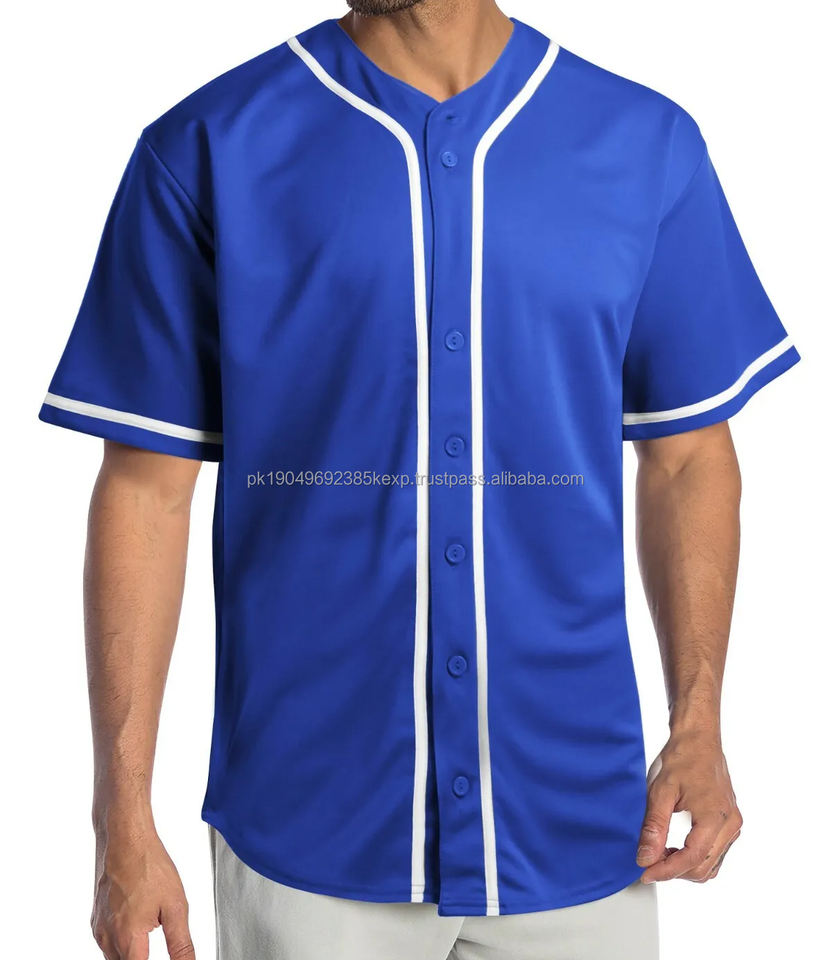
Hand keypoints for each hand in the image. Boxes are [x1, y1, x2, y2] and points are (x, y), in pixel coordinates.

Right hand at [91, 825, 194, 959]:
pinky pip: (107, 943)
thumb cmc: (149, 865)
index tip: (168, 958)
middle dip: (142, 959)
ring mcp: (99, 928)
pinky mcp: (95, 918)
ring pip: (113, 957)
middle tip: (157, 939)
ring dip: (132, 955)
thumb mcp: (175, 906)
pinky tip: (136, 929)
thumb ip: (181, 943)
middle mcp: (107, 937)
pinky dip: (121, 944)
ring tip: (149, 935)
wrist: (126, 839)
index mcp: (128, 938)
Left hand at [637, 730, 741, 882]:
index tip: (645, 873)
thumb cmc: (682, 758)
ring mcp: (733, 824)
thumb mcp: (661, 791)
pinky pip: (716, 852)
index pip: (691, 859)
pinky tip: (675, 848)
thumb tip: (645, 857)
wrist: (699, 738)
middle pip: (703, 867)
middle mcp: (730, 825)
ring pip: (711, 864)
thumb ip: (654, 827)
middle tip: (648, 863)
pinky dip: (695, 857)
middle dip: (674, 871)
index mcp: (715, 818)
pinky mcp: (730, 821)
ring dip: (685, 866)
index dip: (666, 871)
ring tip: (659, 855)